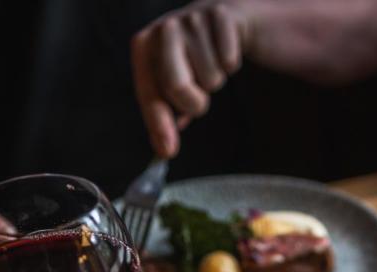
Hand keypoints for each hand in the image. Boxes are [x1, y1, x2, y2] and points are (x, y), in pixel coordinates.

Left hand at [131, 1, 247, 158]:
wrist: (228, 19)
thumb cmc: (196, 57)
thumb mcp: (175, 81)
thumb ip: (165, 112)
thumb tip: (163, 149)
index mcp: (145, 46)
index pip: (150, 93)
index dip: (159, 123)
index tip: (168, 151)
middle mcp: (164, 29)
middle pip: (177, 87)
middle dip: (194, 103)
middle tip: (200, 94)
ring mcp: (192, 19)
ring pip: (210, 79)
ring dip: (216, 79)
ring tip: (212, 61)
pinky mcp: (221, 14)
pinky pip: (230, 62)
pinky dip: (232, 63)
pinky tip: (226, 49)